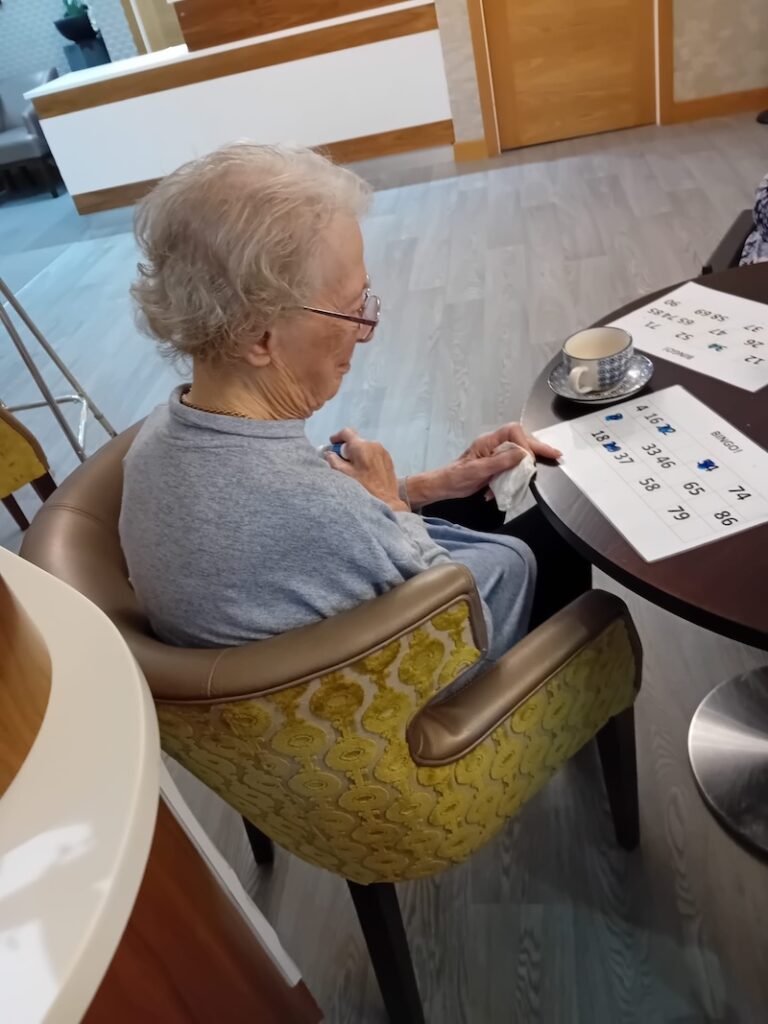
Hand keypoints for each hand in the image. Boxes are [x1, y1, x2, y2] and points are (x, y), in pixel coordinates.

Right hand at [324, 428, 408, 511]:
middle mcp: (373, 444)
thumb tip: (328, 453)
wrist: (386, 500)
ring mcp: (383, 451)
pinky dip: (367, 459)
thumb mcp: (343, 475)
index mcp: (361, 446)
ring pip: (365, 448)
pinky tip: (366, 473)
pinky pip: (374, 454)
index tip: (332, 444)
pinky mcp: (388, 459)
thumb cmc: (363, 488)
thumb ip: (333, 460)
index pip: (346, 432)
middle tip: (342, 461)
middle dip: (347, 449)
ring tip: (355, 470)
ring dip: (358, 455)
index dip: (337, 437)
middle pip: (356, 441)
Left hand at [408, 423, 561, 504]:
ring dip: (532, 459)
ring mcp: (495, 454)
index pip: (513, 432)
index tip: (527, 459)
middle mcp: (494, 445)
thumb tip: (523, 454)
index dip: (524, 443)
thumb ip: (501, 461)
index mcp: (489, 441)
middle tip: (555, 454)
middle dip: (538, 447)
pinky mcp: (496, 465)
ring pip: (519, 452)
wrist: (445, 486)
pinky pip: (512, 464)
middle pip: (520, 440)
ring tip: (550, 459)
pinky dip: (519, 471)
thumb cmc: (457, 477)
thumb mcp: (478, 470)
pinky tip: (523, 480)